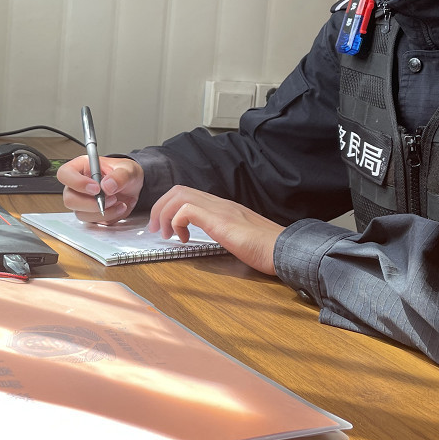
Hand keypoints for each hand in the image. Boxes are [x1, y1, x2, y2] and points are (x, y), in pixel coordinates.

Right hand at [57, 155, 143, 223]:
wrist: (132, 187)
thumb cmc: (124, 173)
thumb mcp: (127, 169)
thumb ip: (119, 176)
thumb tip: (107, 186)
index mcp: (81, 168)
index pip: (65, 174)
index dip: (77, 182)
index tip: (96, 188)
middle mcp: (77, 186)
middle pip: (69, 198)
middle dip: (91, 203)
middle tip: (110, 198)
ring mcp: (82, 201)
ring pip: (80, 213)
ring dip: (102, 212)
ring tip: (118, 202)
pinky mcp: (90, 214)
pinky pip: (93, 221)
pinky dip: (108, 217)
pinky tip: (119, 207)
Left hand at [148, 185, 282, 275]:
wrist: (283, 249)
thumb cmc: (265, 248)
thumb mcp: (238, 236)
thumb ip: (224, 232)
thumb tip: (210, 240)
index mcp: (222, 206)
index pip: (188, 193)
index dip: (169, 206)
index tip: (164, 226)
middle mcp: (219, 203)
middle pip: (178, 190)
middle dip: (159, 207)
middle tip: (155, 228)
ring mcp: (219, 209)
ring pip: (179, 195)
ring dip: (164, 213)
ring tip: (164, 233)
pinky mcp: (219, 220)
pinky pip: (186, 210)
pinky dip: (176, 222)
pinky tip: (183, 238)